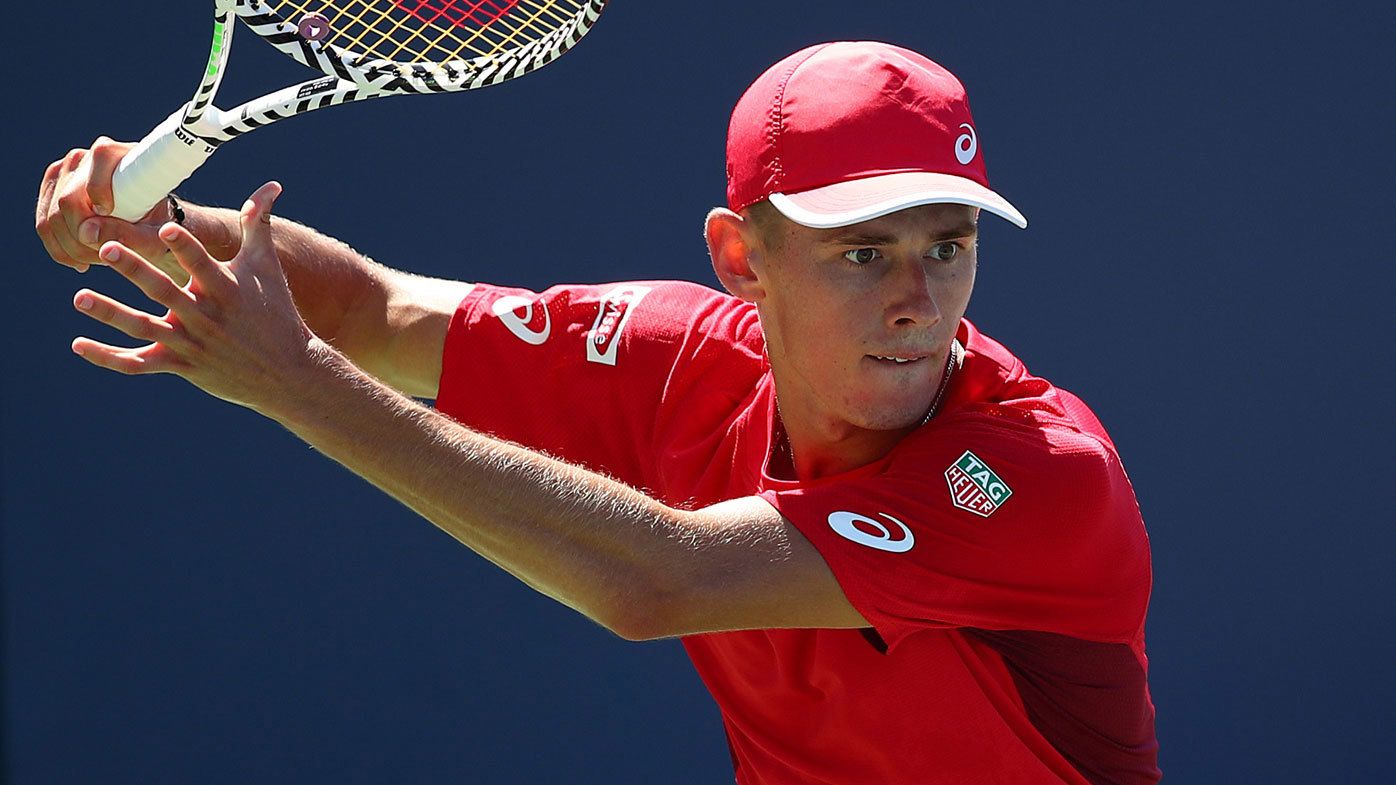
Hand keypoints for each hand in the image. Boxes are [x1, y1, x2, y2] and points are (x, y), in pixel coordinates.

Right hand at [35, 137, 179, 276]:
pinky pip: (44, 224)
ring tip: (97, 260)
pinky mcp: (52, 189)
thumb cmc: (158, 224)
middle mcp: (84, 157)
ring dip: (72, 248)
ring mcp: (63, 171)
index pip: (93, 180)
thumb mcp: (154, 236)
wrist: (149, 219)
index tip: (113, 229)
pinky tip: (81, 261)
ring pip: (51, 217)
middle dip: (83, 239)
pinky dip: (60, 250)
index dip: (97, 210)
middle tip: (105, 257)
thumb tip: (88, 234)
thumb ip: (129, 235)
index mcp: (116, 156)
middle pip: (67, 202)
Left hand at [71, 182, 319, 414]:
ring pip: (143, 328)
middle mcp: (206, 316)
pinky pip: (139, 364)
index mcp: (226, 289)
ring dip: (110, 314)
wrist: (288, 373)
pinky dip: (108, 357)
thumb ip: (258, 224)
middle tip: (105, 248)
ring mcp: (191, 344)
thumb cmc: (276, 312)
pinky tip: (78, 344)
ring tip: (79, 296)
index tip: (168, 226)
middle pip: (163, 291)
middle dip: (134, 269)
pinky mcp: (182, 366)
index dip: (186, 246)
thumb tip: (270, 186)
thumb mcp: (267, 267)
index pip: (202, 263)